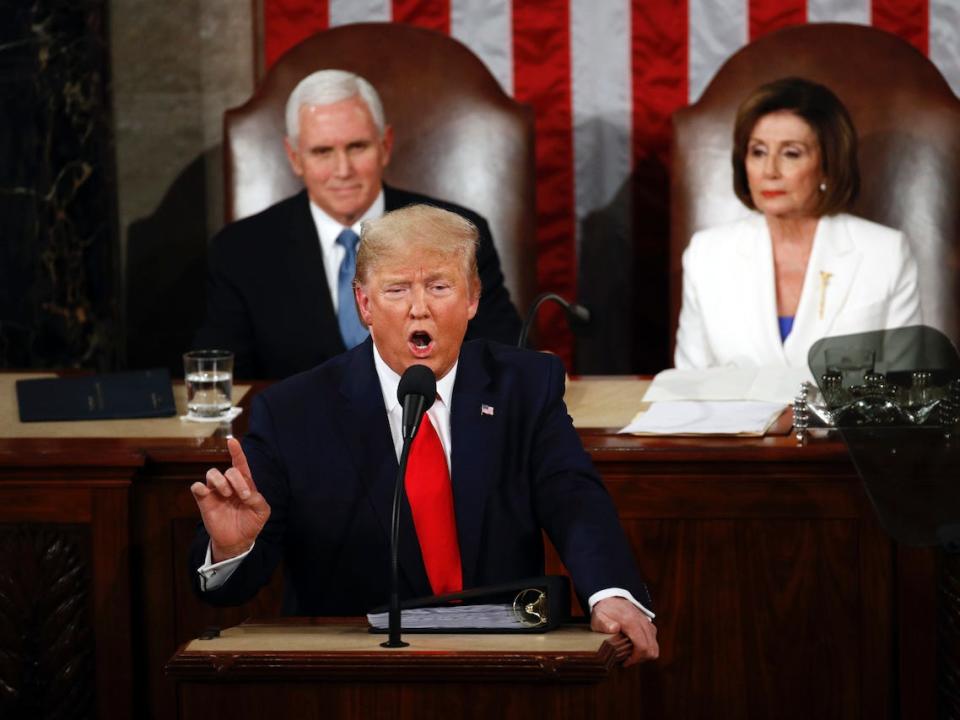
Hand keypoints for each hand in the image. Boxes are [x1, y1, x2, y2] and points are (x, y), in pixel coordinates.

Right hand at [190, 437, 270, 561]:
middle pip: (229, 470)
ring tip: (226, 494)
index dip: (237, 452)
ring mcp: (216, 492)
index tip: (233, 441)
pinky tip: (206, 492)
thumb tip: (246, 494)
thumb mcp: (262, 512)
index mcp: (244, 484)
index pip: (240, 464)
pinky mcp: (204, 501)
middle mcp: (229, 484)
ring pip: (212, 473)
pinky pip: (197, 487)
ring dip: (220, 481)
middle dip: (237, 480)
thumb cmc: (251, 523)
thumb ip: (258, 500)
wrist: (237, 541)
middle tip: (242, 495)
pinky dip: (199, 487)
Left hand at [590, 596, 658, 665]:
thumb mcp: (599, 617)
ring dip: (644, 655)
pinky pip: (653, 642)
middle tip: (627, 660)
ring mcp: (647, 623)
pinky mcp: (649, 625)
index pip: (642, 646)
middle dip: (640, 659)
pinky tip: (634, 648)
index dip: (635, 659)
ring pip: (654, 647)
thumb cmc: (604, 610)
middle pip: (651, 649)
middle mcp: (642, 622)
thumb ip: (604, 624)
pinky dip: (647, 649)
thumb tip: (614, 628)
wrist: (611, 597)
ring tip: (630, 655)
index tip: (625, 663)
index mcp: (631, 622)